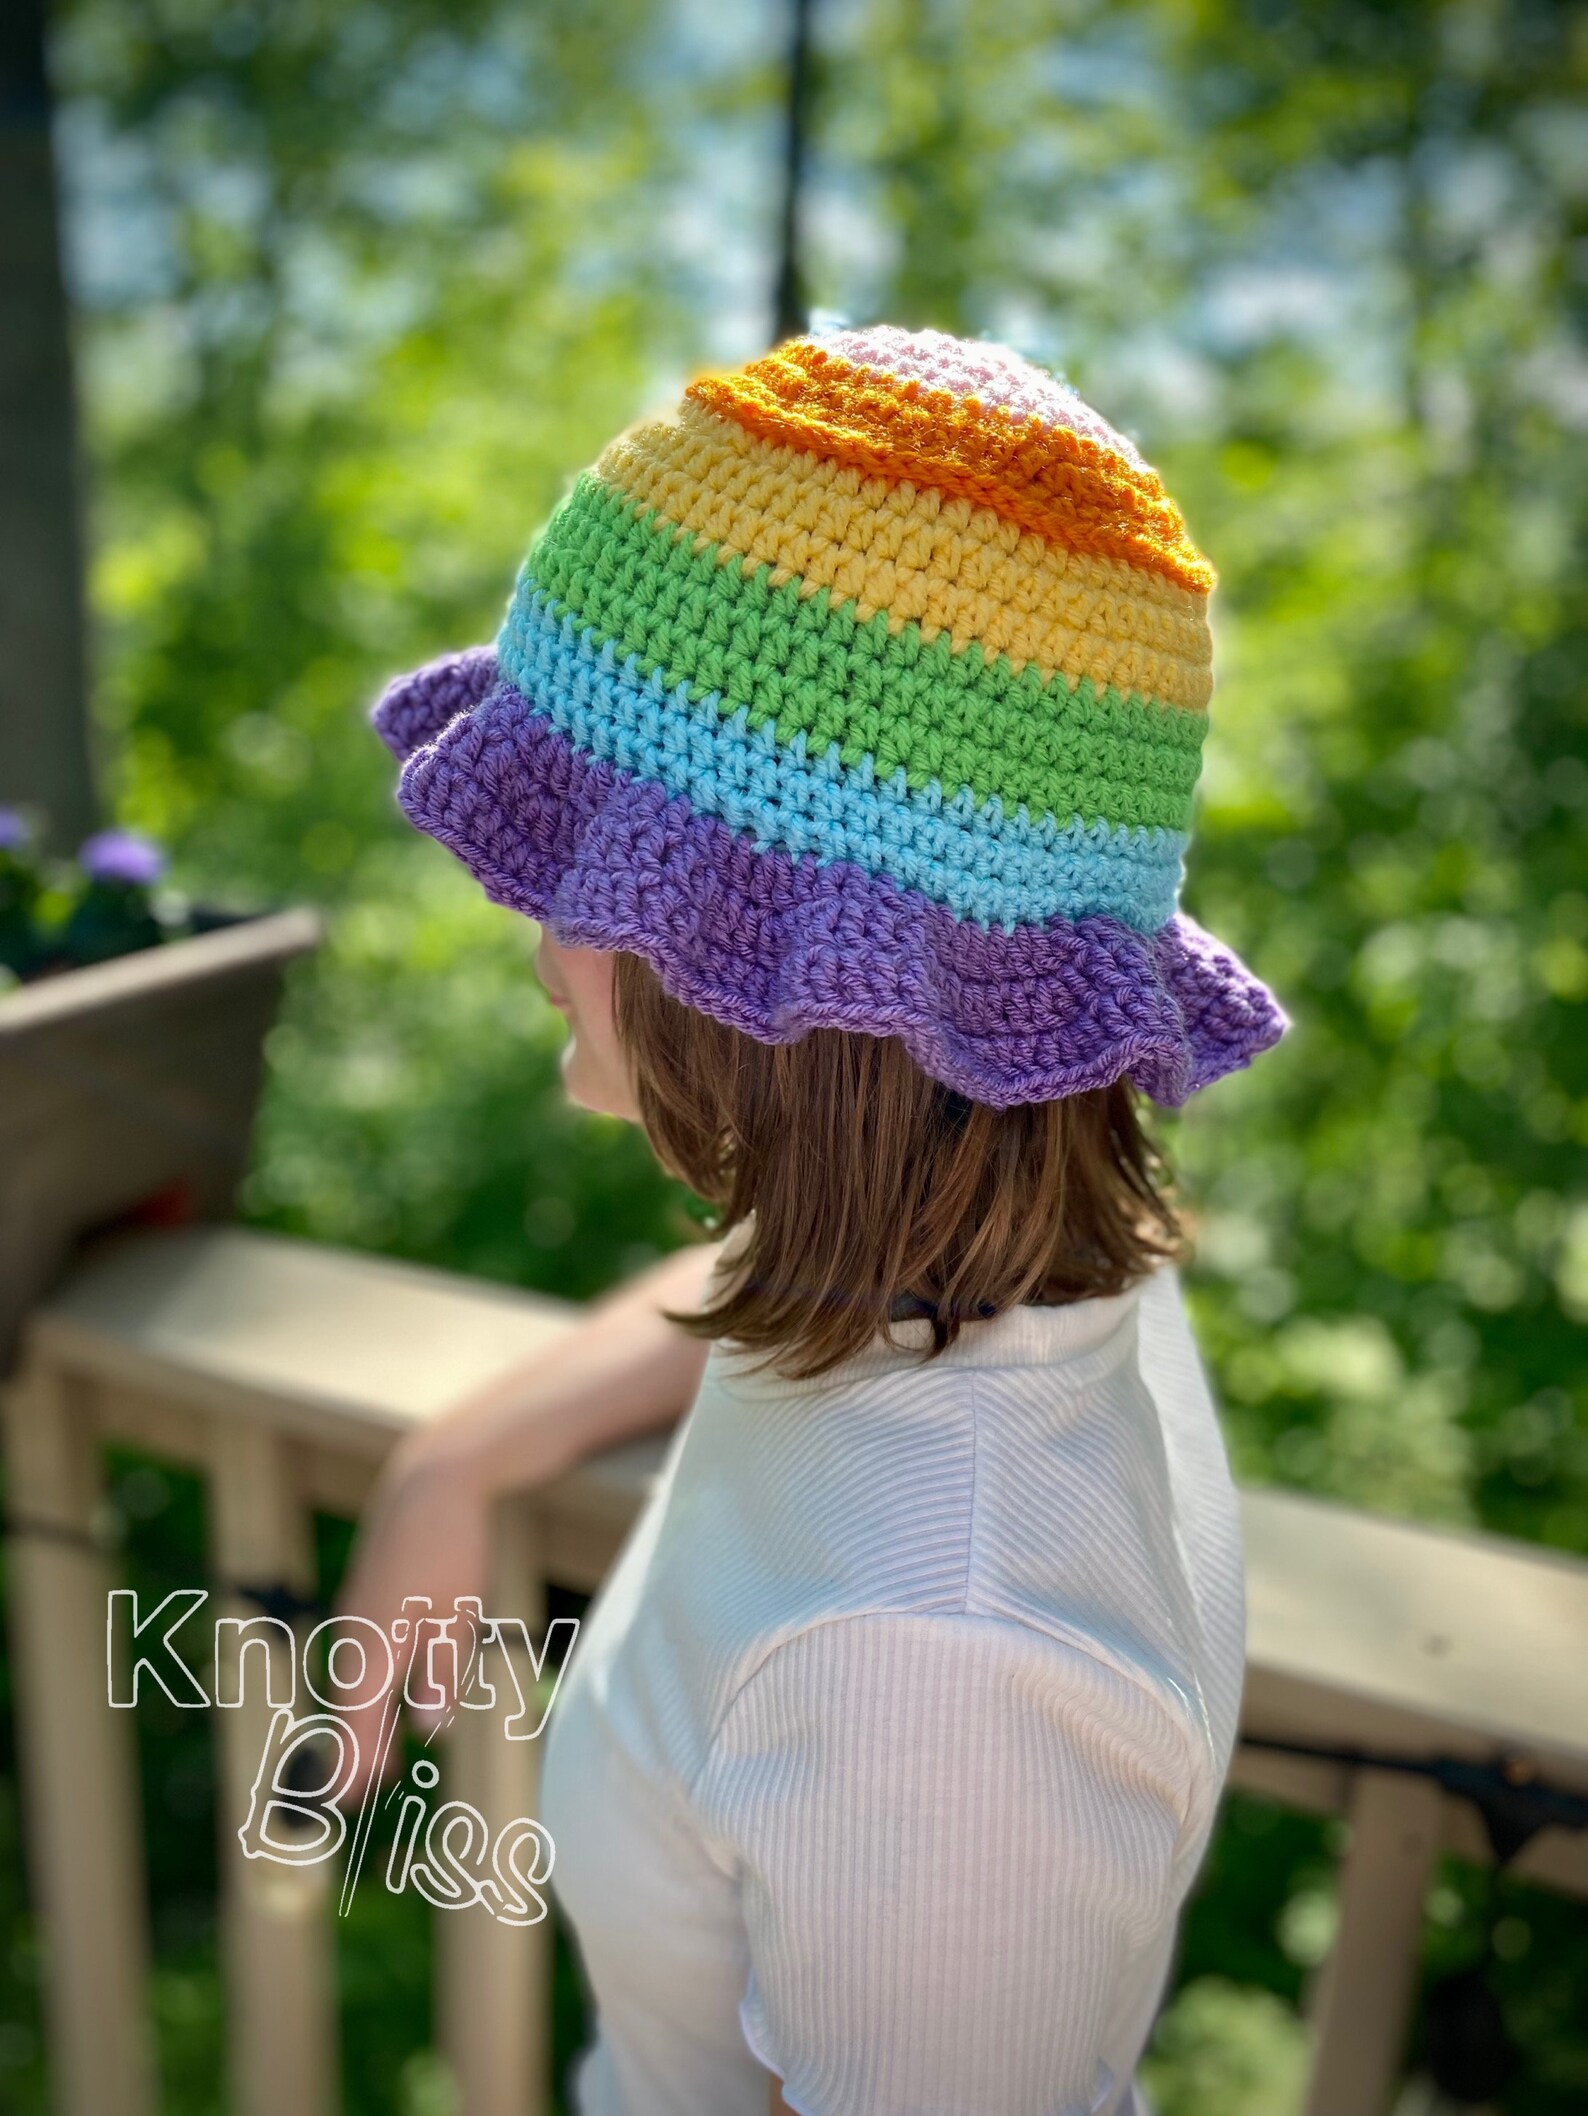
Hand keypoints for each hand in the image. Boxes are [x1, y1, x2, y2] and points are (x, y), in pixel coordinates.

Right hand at [332, 1432, 499, 1796]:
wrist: (429, 1480)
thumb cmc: (448, 1551)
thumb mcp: (455, 1620)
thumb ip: (439, 1678)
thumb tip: (428, 1729)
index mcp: (371, 1650)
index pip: (353, 1726)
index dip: (350, 1768)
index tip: (346, 1805)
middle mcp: (353, 1638)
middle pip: (351, 1709)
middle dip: (359, 1752)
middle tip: (360, 1799)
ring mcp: (357, 1615)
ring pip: (358, 1682)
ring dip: (368, 1720)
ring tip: (379, 1760)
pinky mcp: (369, 1597)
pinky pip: (366, 1656)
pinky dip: (373, 1686)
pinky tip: (390, 1696)